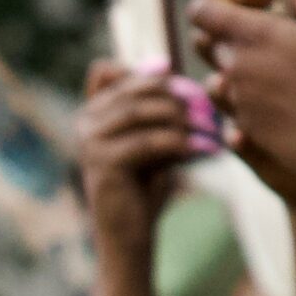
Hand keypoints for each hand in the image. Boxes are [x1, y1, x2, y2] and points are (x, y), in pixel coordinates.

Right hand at [75, 63, 195, 252]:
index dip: (156, 77)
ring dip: (183, 119)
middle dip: (178, 95)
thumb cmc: (148, 181)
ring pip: (144, 111)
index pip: (122, 71)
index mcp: (94, 109)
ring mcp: (88, 142)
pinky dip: (182, 143)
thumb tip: (160, 61)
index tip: (189, 92)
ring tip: (211, 129)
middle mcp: (84, 121)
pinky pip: (149, 141)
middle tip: (209, 109)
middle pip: (137, 88)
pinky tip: (206, 150)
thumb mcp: (155, 133)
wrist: (131, 234)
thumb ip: (155, 102)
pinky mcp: (102, 165)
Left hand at [188, 0, 295, 202]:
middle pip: (206, 40)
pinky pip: (228, 102)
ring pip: (215, 72)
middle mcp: (234, 65)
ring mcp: (235, 98)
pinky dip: (242, 93)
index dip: (211, 1)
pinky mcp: (241, 124)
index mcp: (253, 35)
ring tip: (269, 64)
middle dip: (225, 30)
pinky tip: (276, 94)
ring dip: (232, 64)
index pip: (201, 10)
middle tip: (262, 29)